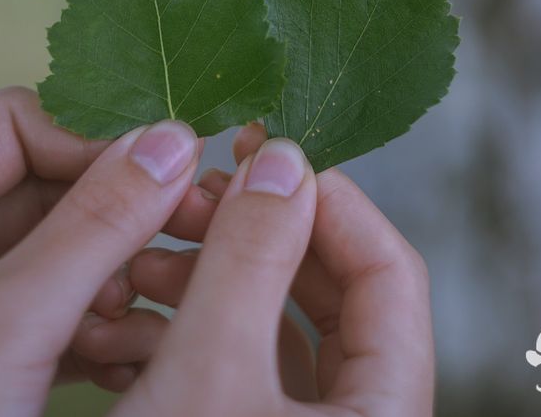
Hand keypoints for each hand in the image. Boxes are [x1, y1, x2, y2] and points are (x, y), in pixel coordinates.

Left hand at [0, 87, 217, 415]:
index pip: (16, 127)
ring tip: (144, 324)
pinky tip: (133, 360)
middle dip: (122, 221)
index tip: (167, 173)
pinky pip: (66, 315)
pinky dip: (108, 333)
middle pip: (53, 192)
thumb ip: (95, 223)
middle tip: (197, 233)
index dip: (92, 141)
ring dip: (121, 284)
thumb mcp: (10, 320)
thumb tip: (171, 140)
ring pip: (70, 258)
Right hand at [115, 124, 434, 416]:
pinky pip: (249, 363)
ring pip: (283, 326)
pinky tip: (149, 297)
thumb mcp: (209, 371)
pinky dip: (205, 322)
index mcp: (386, 413)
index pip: (391, 274)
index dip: (330, 200)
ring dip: (223, 275)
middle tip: (198, 193)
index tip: (261, 150)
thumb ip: (249, 259)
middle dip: (261, 235)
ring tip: (151, 253)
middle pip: (338, 296)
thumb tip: (282, 159)